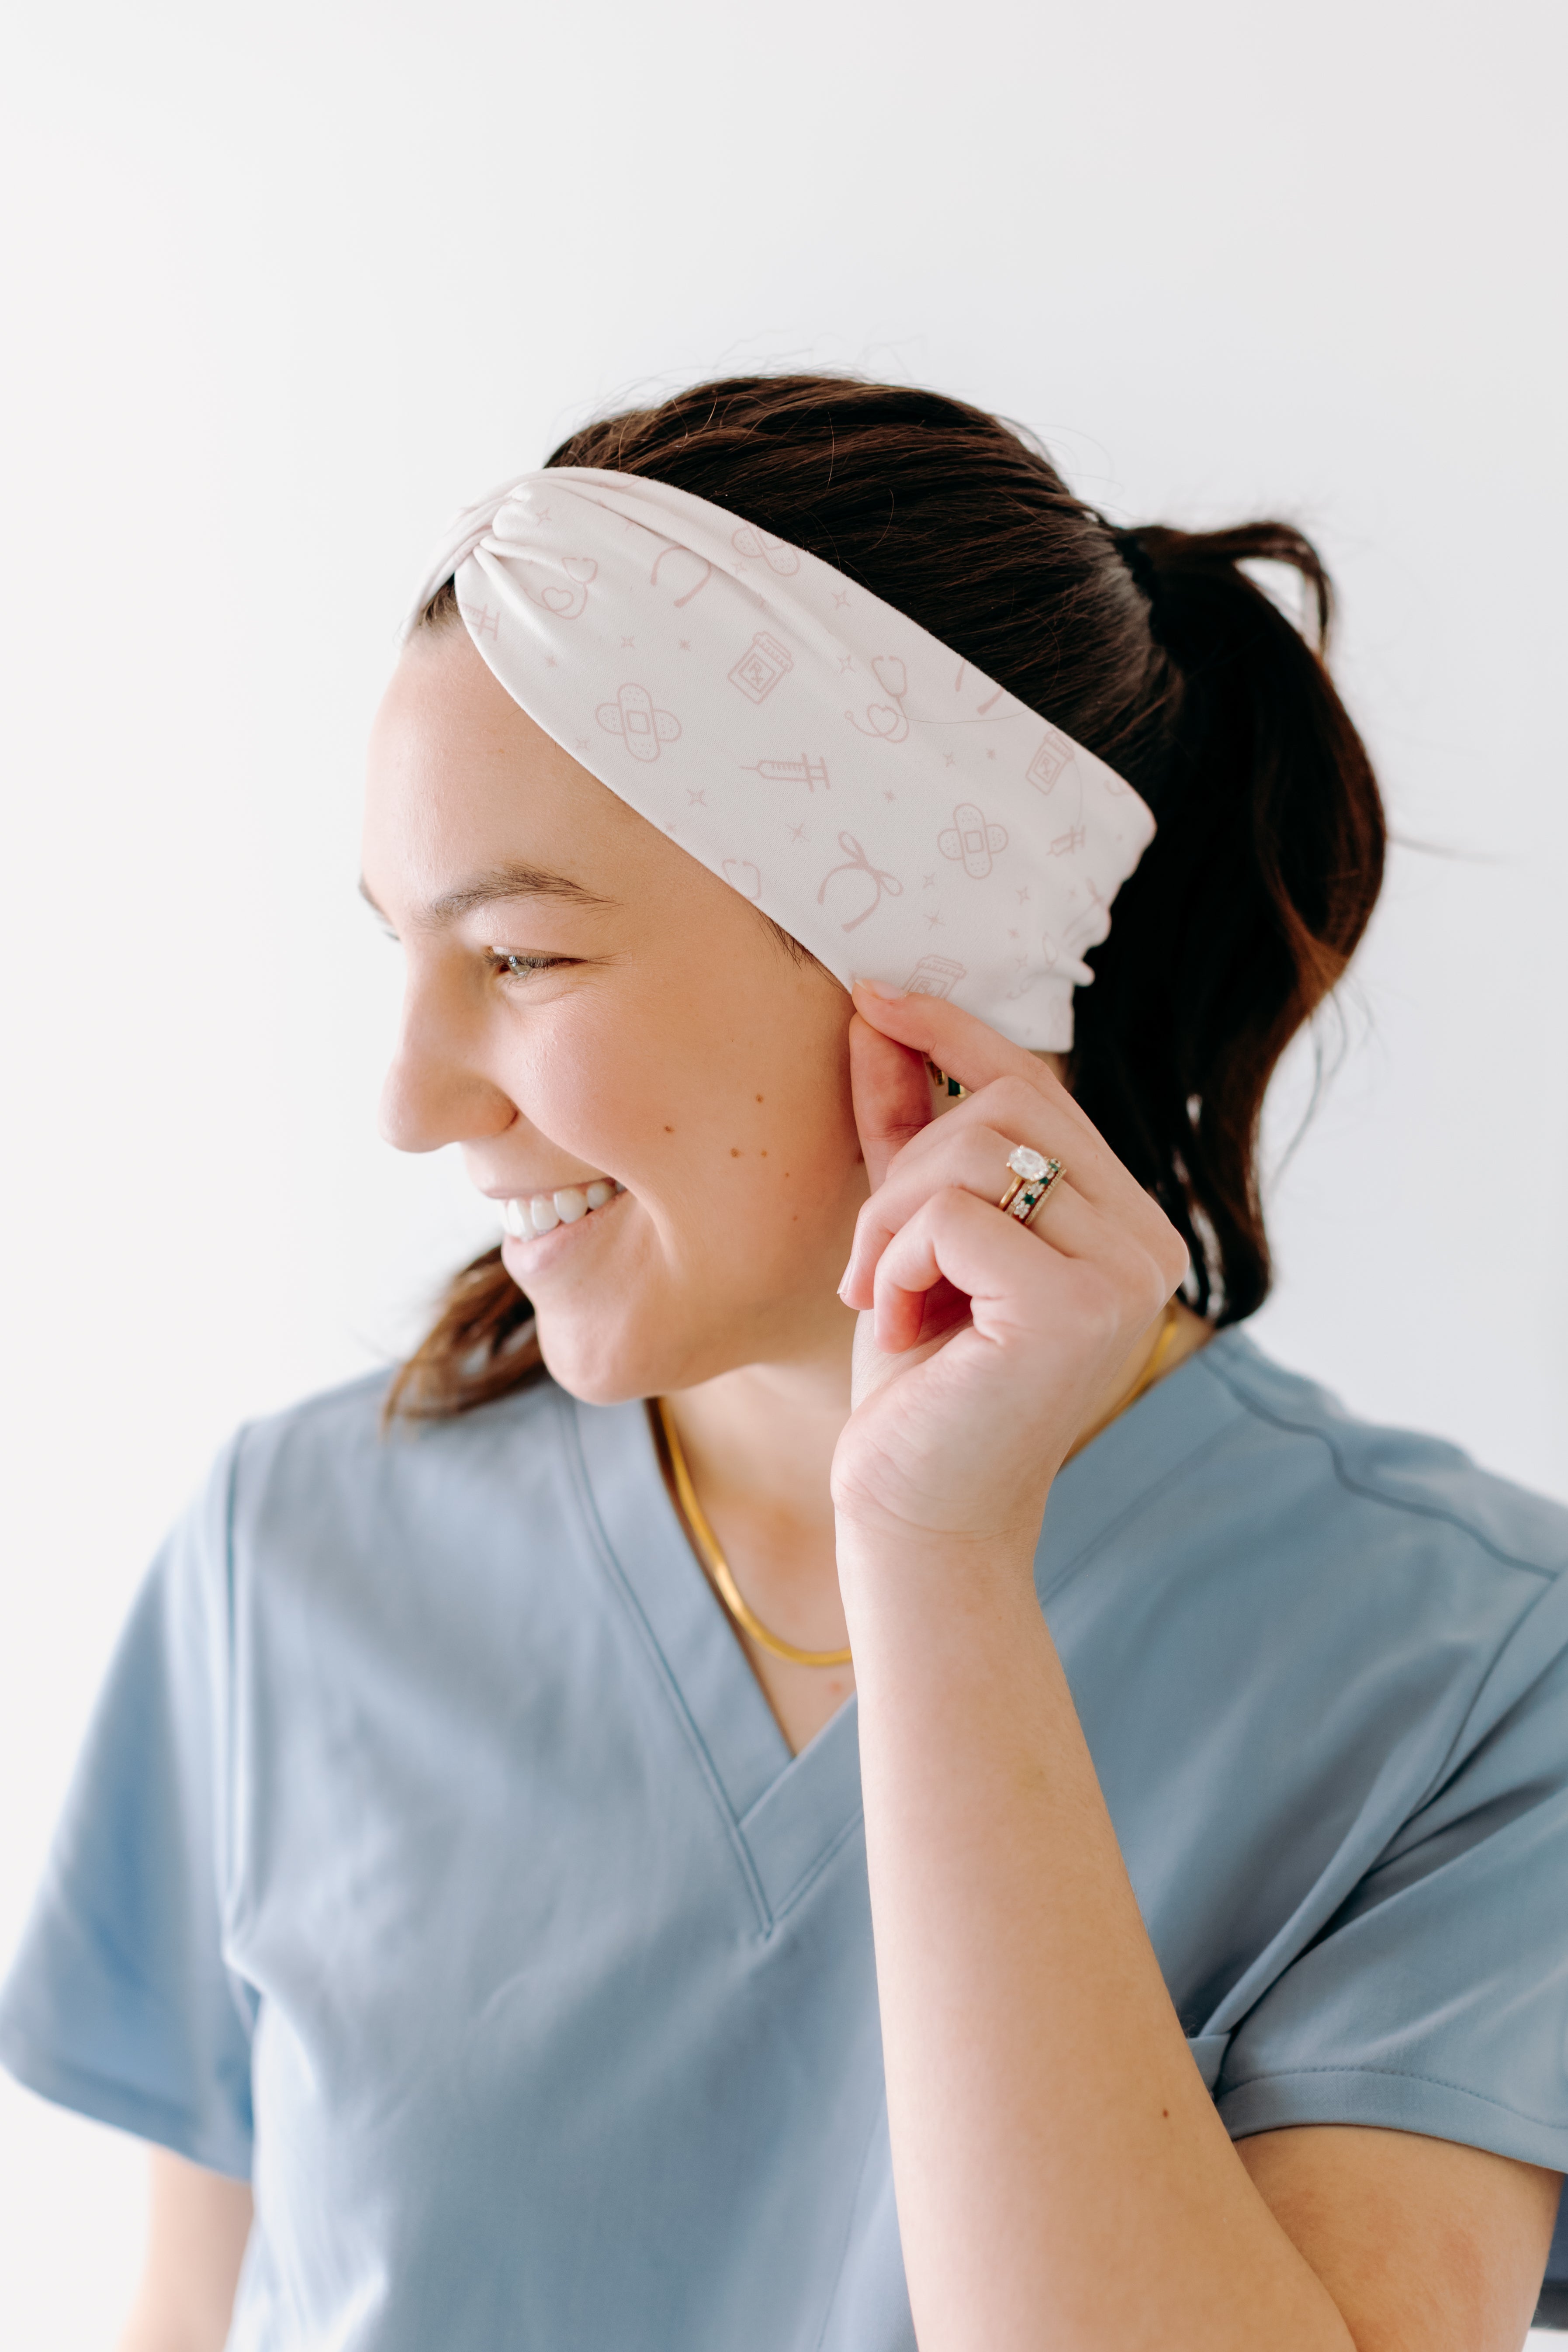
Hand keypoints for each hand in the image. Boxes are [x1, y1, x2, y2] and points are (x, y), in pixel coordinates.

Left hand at [831, 981, 1189, 1555]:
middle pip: (1006, 1105)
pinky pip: (955, 1215)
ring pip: (976, 1149)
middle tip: (866, 1263)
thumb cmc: (918, 1386)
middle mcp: (1151, 1242)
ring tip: (878, 1299)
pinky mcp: (1077, 1308)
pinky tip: (894, 1329)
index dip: (953, 1032)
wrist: (916, 1515)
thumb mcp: (908, 1237)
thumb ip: (903, 1129)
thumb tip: (876, 1011)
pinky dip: (895, 1263)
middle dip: (906, 1168)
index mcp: (1126, 1222)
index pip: (1039, 1086)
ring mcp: (1127, 1275)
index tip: (874, 996)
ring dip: (891, 1220)